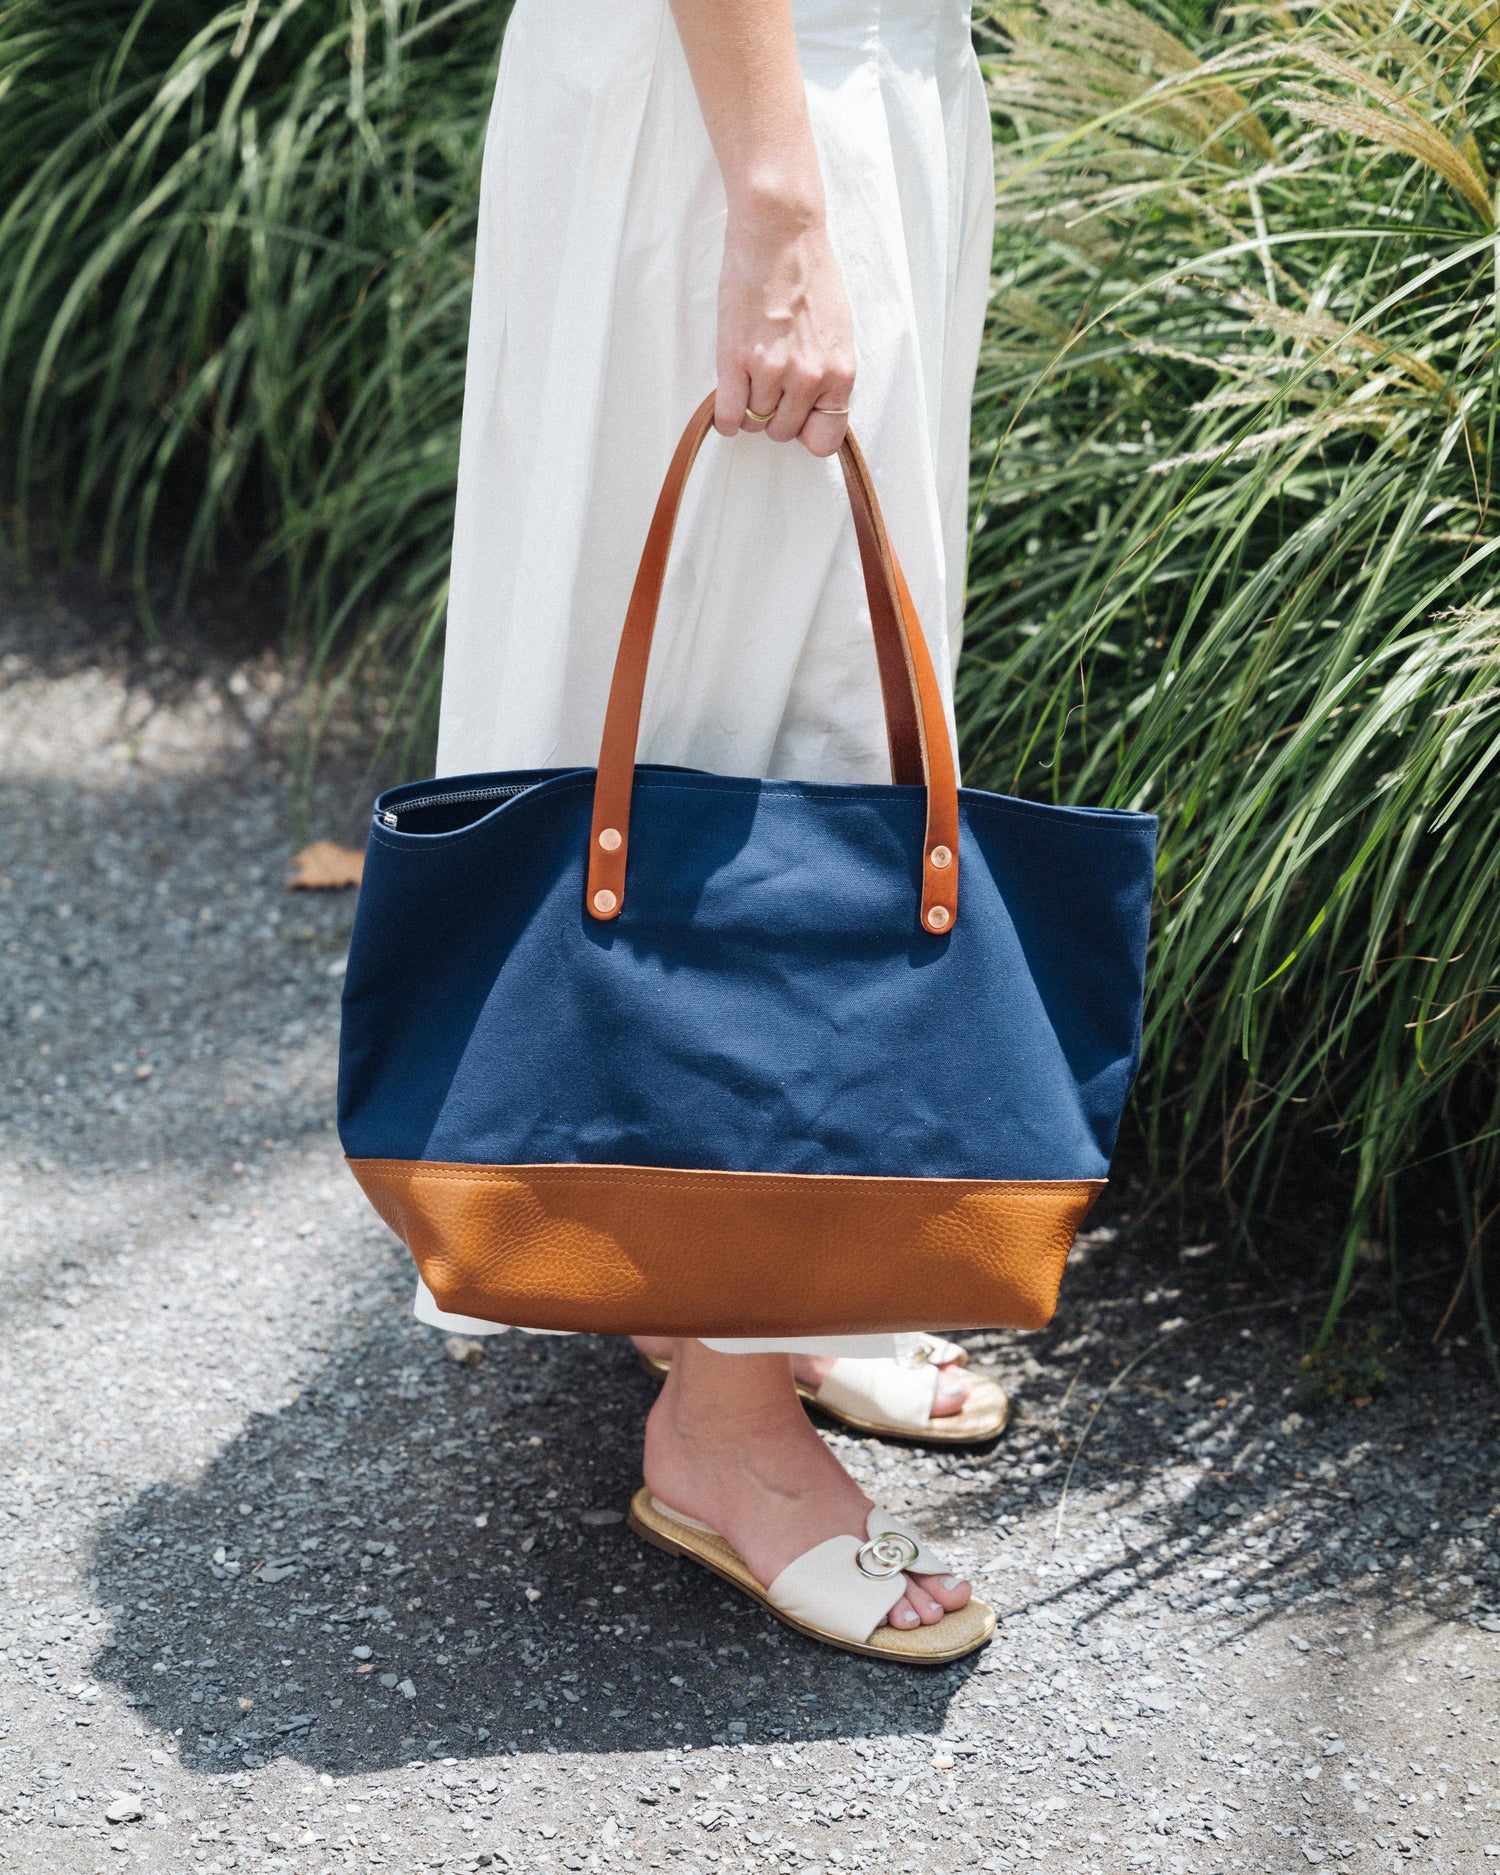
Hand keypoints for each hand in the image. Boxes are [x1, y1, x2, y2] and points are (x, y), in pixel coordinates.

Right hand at [714, 203, 854, 457]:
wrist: (780, 234)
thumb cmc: (809, 273)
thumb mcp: (838, 331)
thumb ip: (829, 374)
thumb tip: (814, 407)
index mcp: (839, 373)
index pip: (824, 439)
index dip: (807, 430)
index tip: (797, 415)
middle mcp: (809, 378)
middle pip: (783, 432)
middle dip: (774, 414)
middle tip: (769, 382)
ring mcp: (772, 371)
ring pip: (755, 421)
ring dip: (749, 404)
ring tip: (751, 370)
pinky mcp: (736, 360)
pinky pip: (729, 417)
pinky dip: (726, 418)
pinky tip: (729, 398)